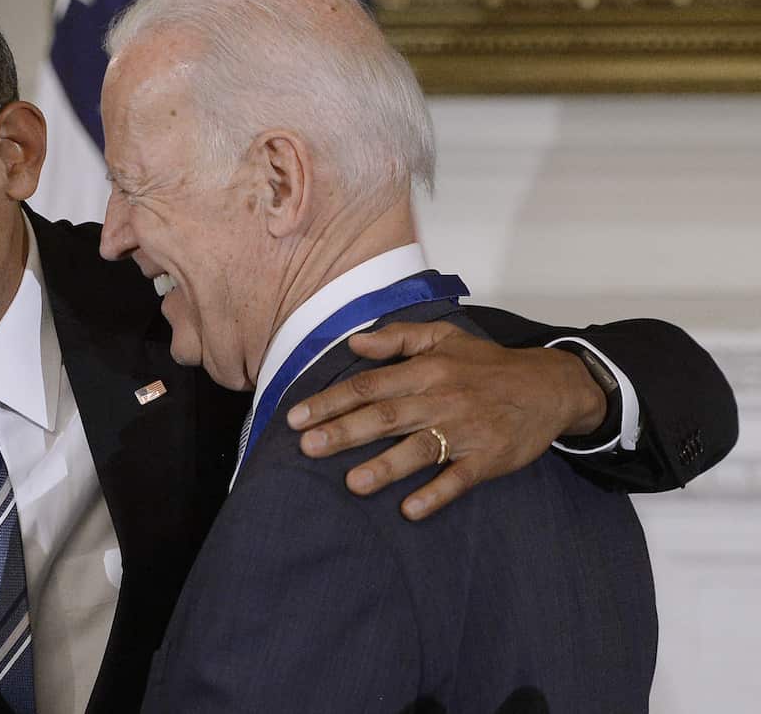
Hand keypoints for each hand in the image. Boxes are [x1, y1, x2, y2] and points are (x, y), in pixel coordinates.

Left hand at [286, 321, 606, 520]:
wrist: (550, 386)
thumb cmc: (487, 364)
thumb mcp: (444, 337)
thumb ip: (398, 338)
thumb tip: (355, 342)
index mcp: (425, 370)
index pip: (368, 386)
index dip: (331, 401)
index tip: (296, 417)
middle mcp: (441, 399)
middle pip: (385, 417)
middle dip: (344, 432)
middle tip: (307, 447)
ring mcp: (466, 431)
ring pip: (420, 450)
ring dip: (386, 467)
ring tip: (352, 483)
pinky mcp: (489, 458)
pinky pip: (459, 478)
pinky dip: (436, 494)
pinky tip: (411, 510)